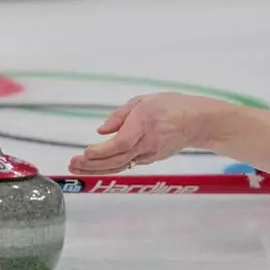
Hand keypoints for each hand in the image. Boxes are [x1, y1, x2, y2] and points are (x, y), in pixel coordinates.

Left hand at [69, 93, 203, 173]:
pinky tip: (94, 165)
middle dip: (92, 164)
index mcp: (145, 124)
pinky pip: (127, 163)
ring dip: (96, 168)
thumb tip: (101, 131)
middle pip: (117, 159)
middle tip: (72, 163)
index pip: (121, 143)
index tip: (86, 152)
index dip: (102, 151)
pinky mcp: (151, 159)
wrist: (197, 122)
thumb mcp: (144, 100)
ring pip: (120, 165)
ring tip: (77, 167)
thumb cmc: (171, 106)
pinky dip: (109, 165)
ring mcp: (150, 154)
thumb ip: (120, 115)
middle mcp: (147, 143)